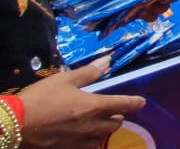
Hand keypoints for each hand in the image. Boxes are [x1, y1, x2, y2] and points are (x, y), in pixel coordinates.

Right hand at [18, 56, 146, 148]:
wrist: (15, 124)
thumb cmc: (41, 98)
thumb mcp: (64, 79)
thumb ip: (88, 72)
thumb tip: (107, 61)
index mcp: (94, 106)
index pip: (123, 104)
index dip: (134, 103)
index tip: (141, 102)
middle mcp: (91, 126)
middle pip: (114, 124)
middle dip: (117, 117)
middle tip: (114, 112)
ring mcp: (79, 141)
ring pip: (101, 138)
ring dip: (104, 131)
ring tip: (100, 124)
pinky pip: (86, 148)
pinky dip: (89, 142)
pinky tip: (83, 137)